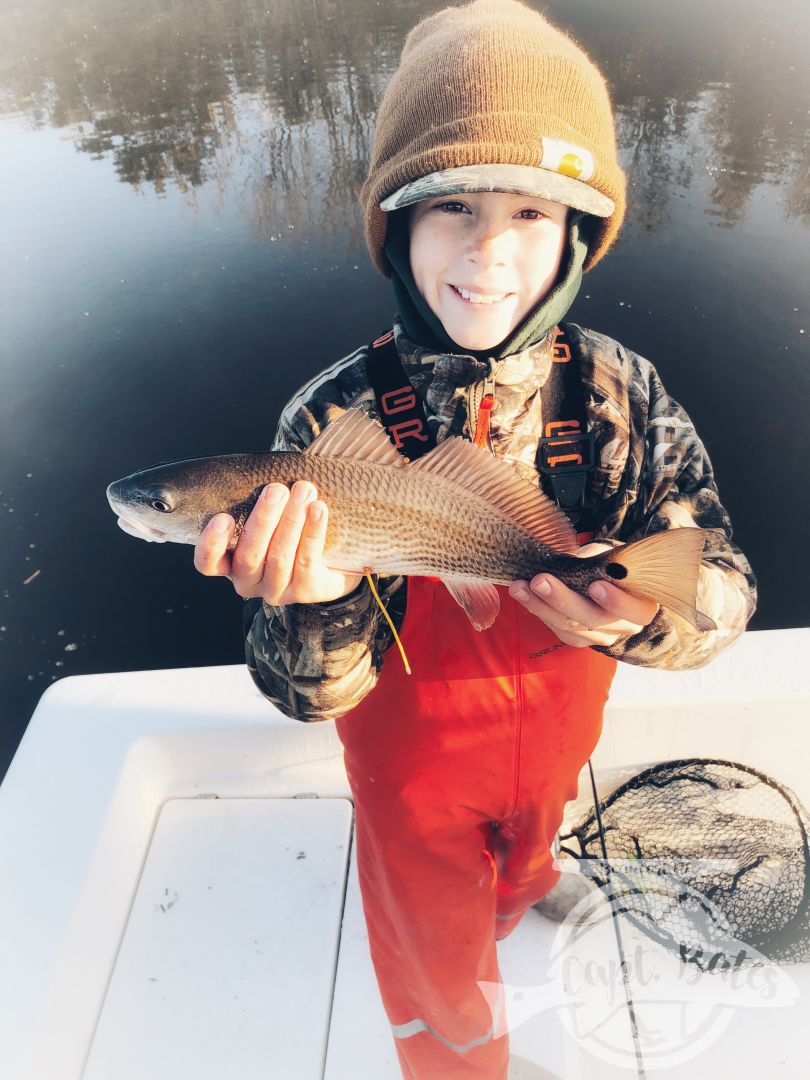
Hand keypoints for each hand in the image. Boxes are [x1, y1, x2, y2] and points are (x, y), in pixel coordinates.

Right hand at [194, 480, 363, 604]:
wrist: (325, 561)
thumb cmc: (284, 529)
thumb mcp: (265, 519)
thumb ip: (253, 502)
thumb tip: (260, 471)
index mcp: (228, 565)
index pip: (208, 563)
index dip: (212, 543)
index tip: (223, 517)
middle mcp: (247, 582)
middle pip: (250, 555)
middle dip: (263, 520)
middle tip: (276, 490)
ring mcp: (275, 590)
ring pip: (279, 557)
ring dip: (291, 520)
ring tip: (303, 490)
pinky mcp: (304, 592)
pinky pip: (307, 560)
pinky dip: (313, 531)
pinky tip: (318, 509)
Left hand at [508, 542, 659, 647]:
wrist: (603, 578)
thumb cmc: (610, 564)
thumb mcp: (610, 556)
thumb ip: (599, 560)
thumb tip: (576, 560)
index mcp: (642, 604)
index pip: (636, 610)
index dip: (617, 601)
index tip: (595, 586)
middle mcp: (624, 626)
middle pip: (593, 619)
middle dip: (563, 599)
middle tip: (539, 580)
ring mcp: (601, 636)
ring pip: (570, 626)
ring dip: (540, 605)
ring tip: (519, 586)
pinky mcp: (579, 639)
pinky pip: (557, 629)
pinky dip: (538, 610)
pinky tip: (523, 595)